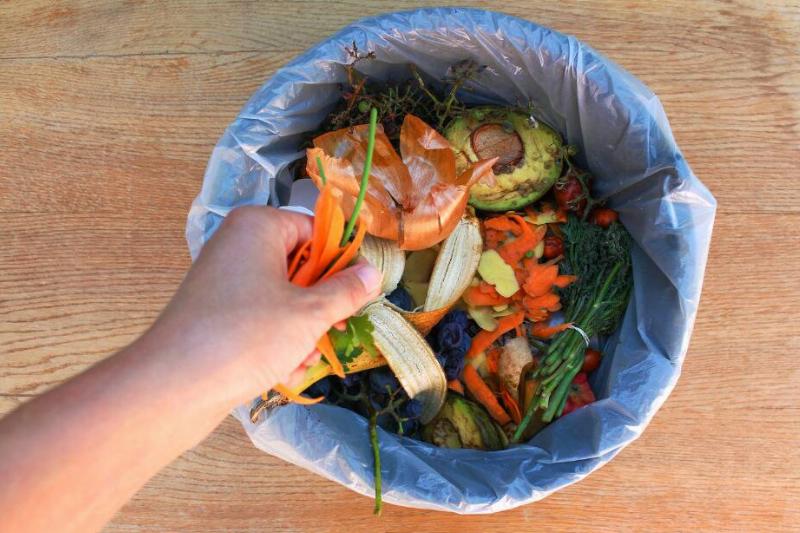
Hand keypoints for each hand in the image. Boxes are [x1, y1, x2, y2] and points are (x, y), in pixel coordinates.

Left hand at [152, 206, 381, 405]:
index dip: (341, 260)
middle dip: (320, 303)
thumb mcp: (310, 314)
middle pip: (300, 265)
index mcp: (258, 227)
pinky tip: (284, 370)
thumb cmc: (248, 336)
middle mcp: (238, 245)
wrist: (174, 385)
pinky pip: (259, 318)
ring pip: (282, 297)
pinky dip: (276, 341)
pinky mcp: (215, 313)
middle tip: (336, 328)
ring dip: (302, 329)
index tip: (360, 289)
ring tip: (304, 357)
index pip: (315, 230)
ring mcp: (223, 280)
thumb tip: (372, 272)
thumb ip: (346, 291)